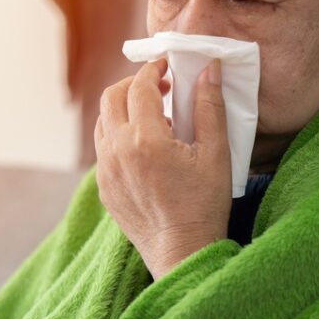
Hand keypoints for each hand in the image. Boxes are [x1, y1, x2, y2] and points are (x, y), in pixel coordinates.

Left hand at [94, 58, 231, 280]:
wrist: (182, 251)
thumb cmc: (204, 204)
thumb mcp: (216, 152)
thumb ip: (209, 106)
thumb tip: (209, 68)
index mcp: (144, 139)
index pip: (139, 86)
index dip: (153, 70)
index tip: (168, 67)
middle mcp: (117, 151)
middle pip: (111, 97)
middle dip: (133, 84)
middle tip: (159, 88)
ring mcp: (105, 170)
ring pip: (103, 122)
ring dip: (123, 109)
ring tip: (153, 117)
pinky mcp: (103, 186)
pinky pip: (103, 148)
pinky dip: (119, 134)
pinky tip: (144, 146)